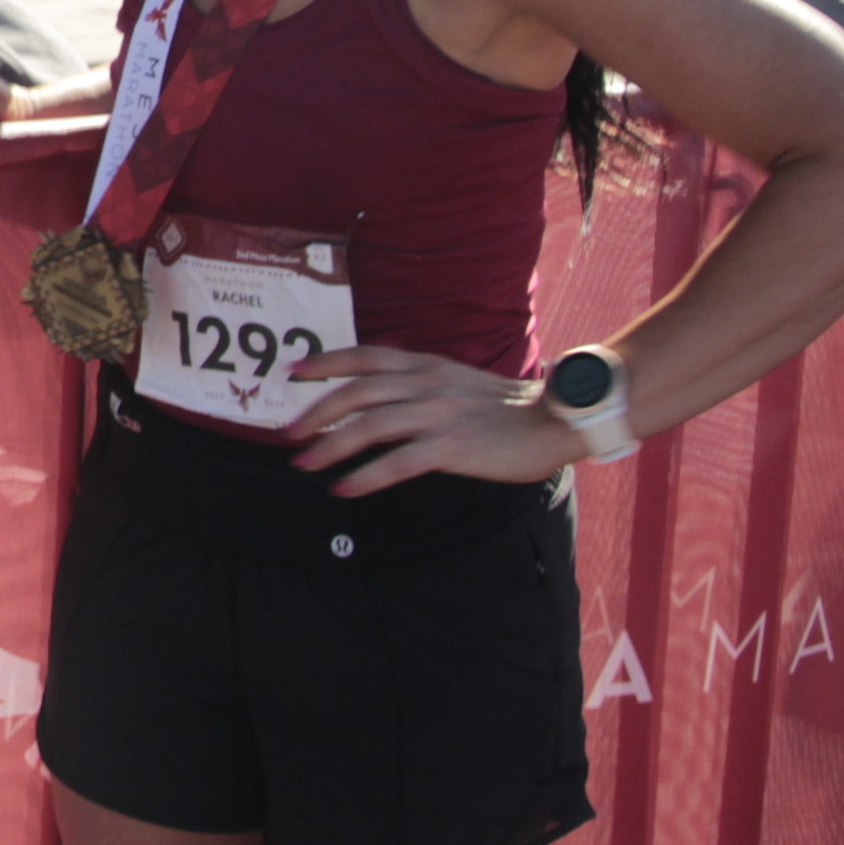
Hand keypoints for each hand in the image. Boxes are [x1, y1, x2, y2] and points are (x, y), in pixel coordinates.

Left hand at [284, 344, 584, 494]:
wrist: (553, 420)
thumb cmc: (505, 408)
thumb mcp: (456, 381)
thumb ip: (420, 384)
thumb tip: (379, 398)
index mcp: (426, 365)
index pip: (365, 356)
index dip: (326, 362)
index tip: (294, 373)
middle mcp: (427, 384)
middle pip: (357, 391)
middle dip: (317, 412)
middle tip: (290, 434)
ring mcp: (439, 414)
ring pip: (370, 426)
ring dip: (331, 446)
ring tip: (305, 463)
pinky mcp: (454, 446)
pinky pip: (399, 462)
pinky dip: (366, 475)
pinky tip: (344, 487)